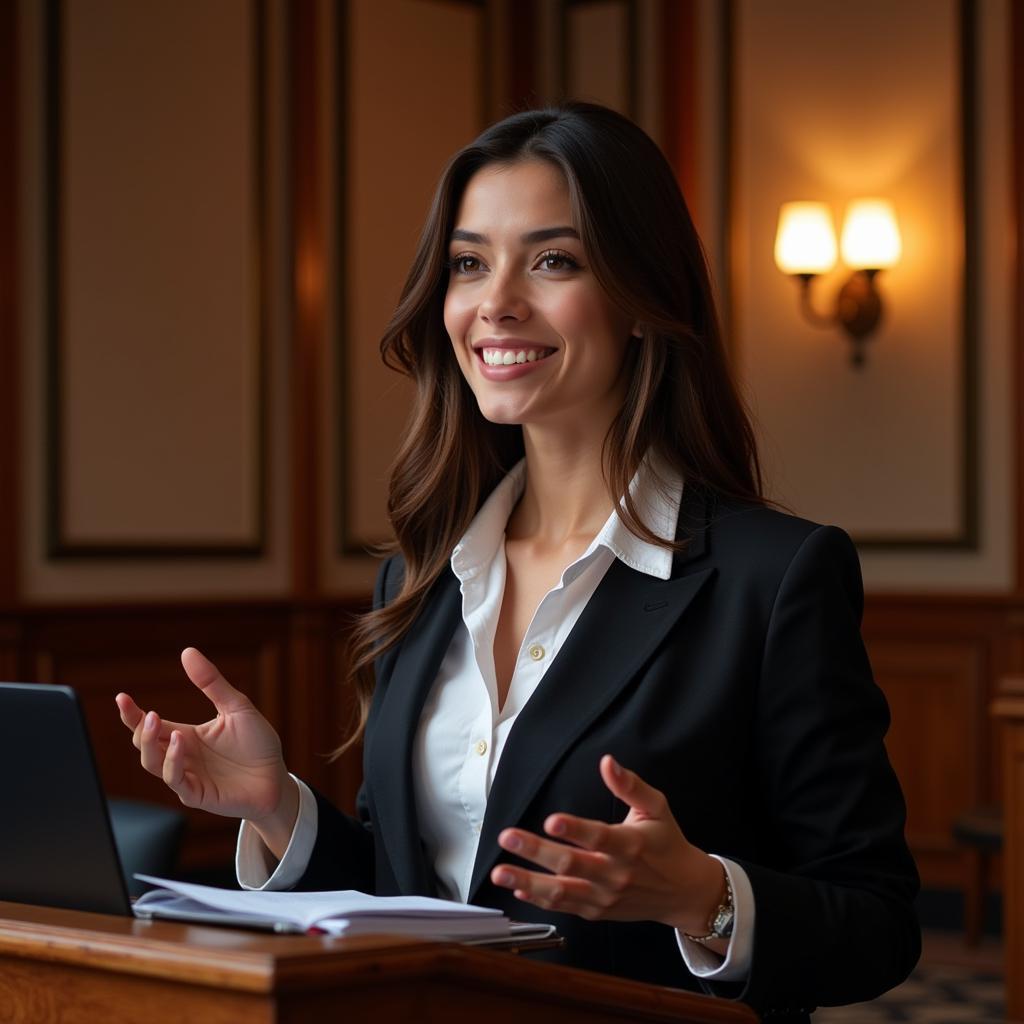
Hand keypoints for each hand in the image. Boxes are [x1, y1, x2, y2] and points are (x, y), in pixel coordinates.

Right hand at [115, 647, 297, 855]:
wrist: (277, 777)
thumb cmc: (257, 743)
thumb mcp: (236, 706)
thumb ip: (211, 683)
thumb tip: (187, 651)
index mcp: (186, 736)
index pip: (150, 725)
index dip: (132, 714)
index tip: (121, 697)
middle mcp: (182, 756)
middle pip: (144, 744)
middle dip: (138, 728)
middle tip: (148, 713)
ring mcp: (188, 776)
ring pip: (153, 763)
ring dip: (149, 744)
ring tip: (156, 722)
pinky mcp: (198, 794)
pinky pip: (175, 781)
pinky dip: (172, 762)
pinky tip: (178, 742)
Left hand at [490, 755, 724, 935]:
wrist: (684, 892)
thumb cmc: (667, 843)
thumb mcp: (657, 807)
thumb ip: (630, 785)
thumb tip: (607, 762)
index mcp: (631, 845)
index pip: (599, 837)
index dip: (575, 830)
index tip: (551, 820)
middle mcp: (616, 874)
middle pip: (571, 864)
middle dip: (535, 850)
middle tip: (507, 836)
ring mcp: (604, 897)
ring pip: (562, 892)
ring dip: (527, 881)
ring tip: (499, 871)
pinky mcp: (597, 912)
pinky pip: (565, 907)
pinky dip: (539, 900)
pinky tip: (517, 888)